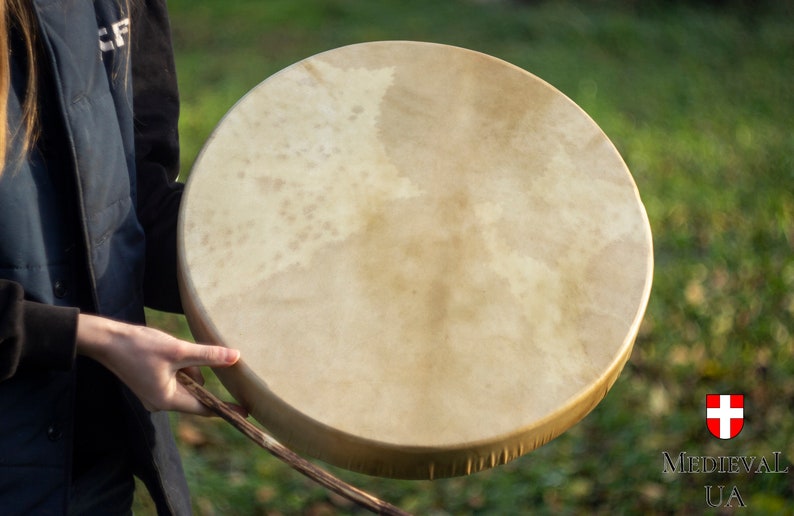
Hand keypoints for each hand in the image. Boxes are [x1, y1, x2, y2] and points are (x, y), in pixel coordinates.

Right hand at [76, 313, 242, 415]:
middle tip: (205, 364)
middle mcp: (160, 402)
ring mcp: (154, 394)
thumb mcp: (178, 350)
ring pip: (186, 382)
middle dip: (201, 376)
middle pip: (195, 393)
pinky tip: (172, 352)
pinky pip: (175, 378)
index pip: (205, 409)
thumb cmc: (140, 346)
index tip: (246, 412)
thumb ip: (208, 356)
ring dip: (190, 367)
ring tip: (175, 351)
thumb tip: (236, 357)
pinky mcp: (150, 384)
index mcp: (167, 400)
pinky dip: (180, 366)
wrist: (107, 340)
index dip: (226, 408)